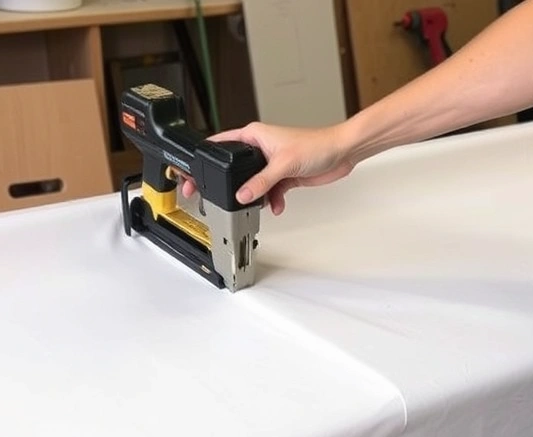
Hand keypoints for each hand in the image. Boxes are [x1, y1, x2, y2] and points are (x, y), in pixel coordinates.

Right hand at [181, 122, 354, 215]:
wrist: (340, 153)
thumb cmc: (316, 144)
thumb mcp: (283, 164)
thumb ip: (261, 182)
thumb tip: (243, 195)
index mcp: (253, 135)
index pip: (220, 144)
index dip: (205, 158)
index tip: (192, 171)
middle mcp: (260, 148)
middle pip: (235, 168)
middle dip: (229, 184)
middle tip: (215, 196)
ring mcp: (271, 163)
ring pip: (253, 184)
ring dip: (256, 196)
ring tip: (256, 204)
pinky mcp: (283, 176)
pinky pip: (269, 192)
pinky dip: (272, 200)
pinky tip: (276, 205)